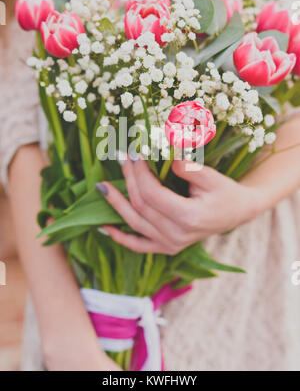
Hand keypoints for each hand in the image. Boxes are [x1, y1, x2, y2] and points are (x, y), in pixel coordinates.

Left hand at [97, 156, 264, 254]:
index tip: (135, 153)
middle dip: (129, 179)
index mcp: (189, 218)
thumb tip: (162, 158)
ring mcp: (171, 245)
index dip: (140, 173)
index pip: (152, 194)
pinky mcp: (167, 248)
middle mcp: (177, 236)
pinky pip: (138, 245)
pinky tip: (104, 227)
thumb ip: (187, 168)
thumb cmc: (225, 191)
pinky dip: (120, 237)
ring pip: (135, 223)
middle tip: (122, 157)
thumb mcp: (211, 176)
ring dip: (117, 203)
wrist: (237, 212)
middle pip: (141, 205)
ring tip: (102, 187)